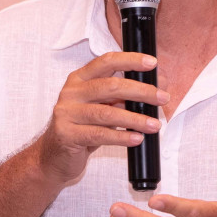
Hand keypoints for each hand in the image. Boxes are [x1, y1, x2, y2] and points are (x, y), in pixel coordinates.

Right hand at [35, 52, 169, 188]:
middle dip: (141, 91)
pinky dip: (122, 137)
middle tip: (162, 98)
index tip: (152, 64)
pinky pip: (100, 134)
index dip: (130, 60)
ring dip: (136, 118)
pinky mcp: (67, 134)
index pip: (106, 61)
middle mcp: (71, 93)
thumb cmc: (81, 129)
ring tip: (154, 124)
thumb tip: (155, 88)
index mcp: (79, 79)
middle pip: (111, 86)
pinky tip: (137, 139)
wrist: (53, 156)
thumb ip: (121, 97)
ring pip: (107, 113)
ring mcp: (67, 113)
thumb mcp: (101, 107)